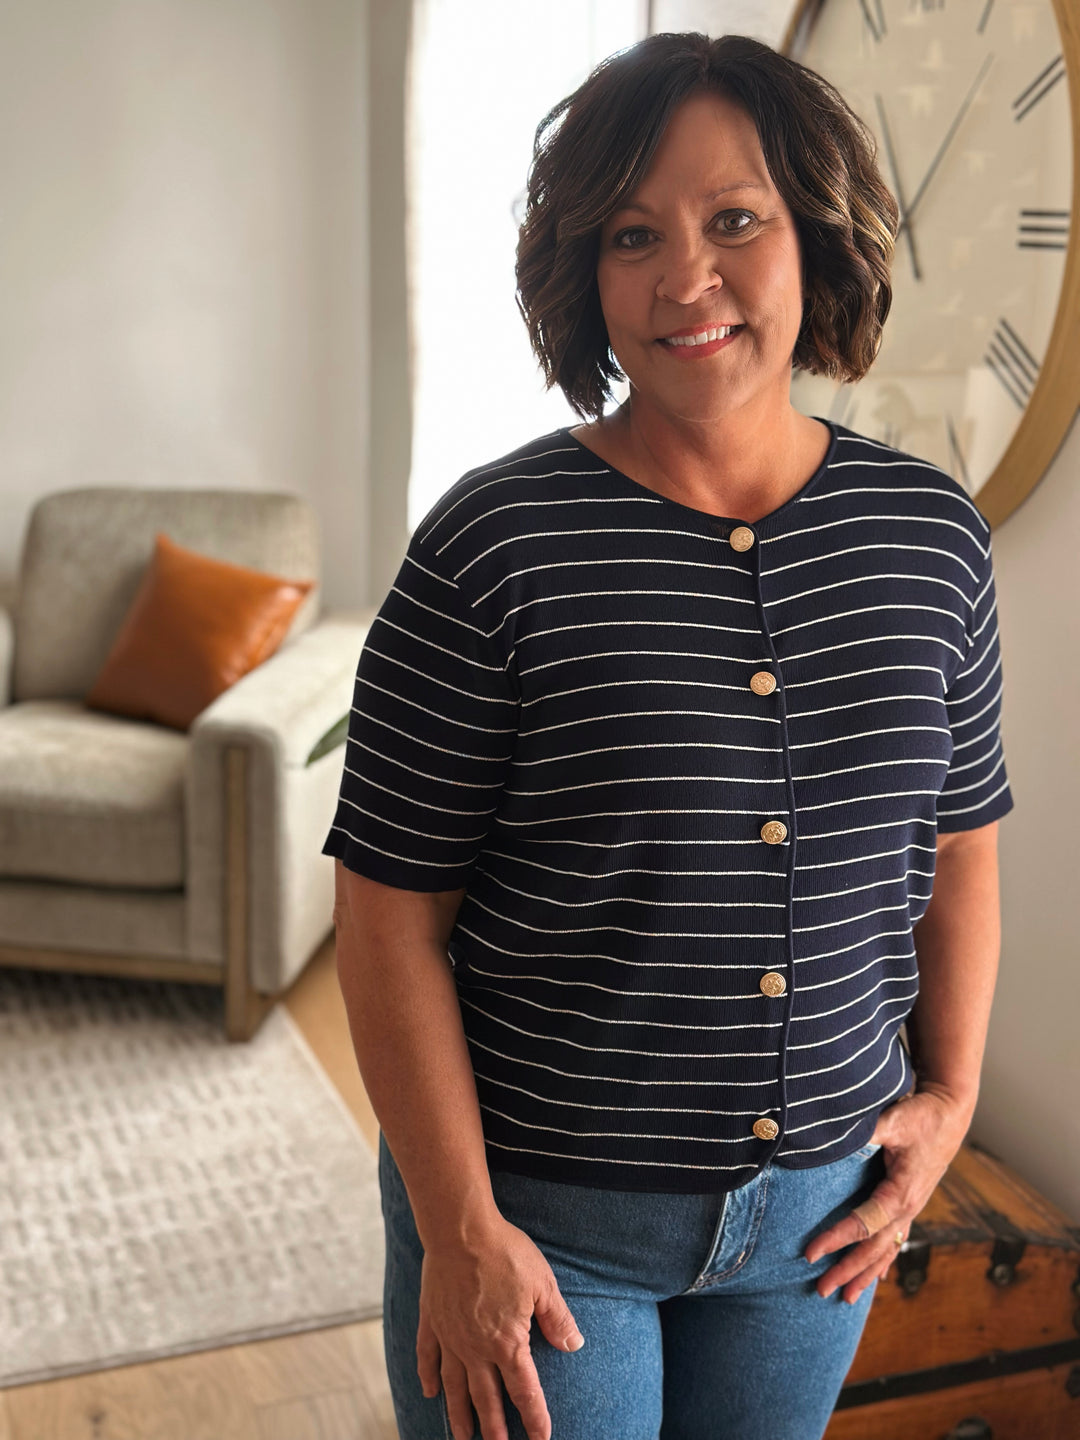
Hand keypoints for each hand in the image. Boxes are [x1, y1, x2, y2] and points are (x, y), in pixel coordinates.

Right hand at [415, 1215, 584, 1439]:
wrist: (461, 1230)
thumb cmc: (505, 1253)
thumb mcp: (543, 1284)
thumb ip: (557, 1318)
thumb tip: (574, 1345)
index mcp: (507, 1342)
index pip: (524, 1390)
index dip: (534, 1418)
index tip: (541, 1439)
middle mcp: (476, 1348)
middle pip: (486, 1398)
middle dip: (494, 1428)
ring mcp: (450, 1336)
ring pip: (454, 1386)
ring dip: (459, 1415)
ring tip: (462, 1438)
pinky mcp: (431, 1320)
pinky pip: (427, 1356)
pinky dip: (427, 1376)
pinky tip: (429, 1392)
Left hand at [803, 1086, 971, 1304]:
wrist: (950, 1111)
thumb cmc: (922, 1115)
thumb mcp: (895, 1120)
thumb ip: (868, 1131)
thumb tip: (839, 1137)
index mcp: (901, 1193)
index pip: (863, 1225)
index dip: (836, 1240)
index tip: (810, 1253)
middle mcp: (908, 1207)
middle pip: (874, 1248)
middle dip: (848, 1271)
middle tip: (820, 1290)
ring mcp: (911, 1208)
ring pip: (887, 1250)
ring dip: (865, 1274)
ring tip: (846, 1298)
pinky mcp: (910, 1201)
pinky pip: (896, 1238)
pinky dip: (884, 1260)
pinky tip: (878, 1276)